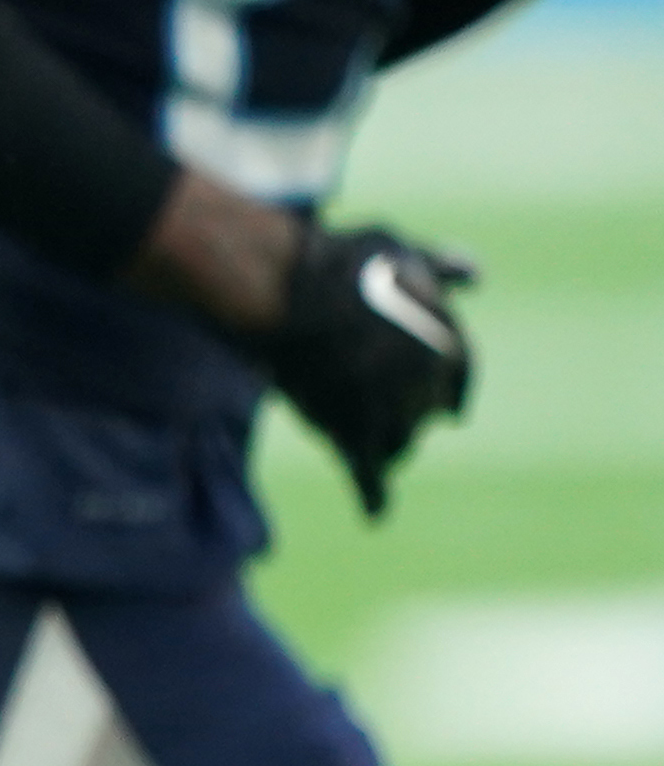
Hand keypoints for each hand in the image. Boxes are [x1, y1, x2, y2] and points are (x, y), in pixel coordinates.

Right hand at [261, 223, 476, 517]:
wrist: (286, 291)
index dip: (448, 390)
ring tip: (364, 444)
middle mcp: (430, 379)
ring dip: (386, 445)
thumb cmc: (336, 262)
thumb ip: (438, 269)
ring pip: (399, 443)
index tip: (449, 407)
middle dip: (408, 413)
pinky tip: (377, 513)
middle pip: (426, 413)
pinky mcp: (352, 433)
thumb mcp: (398, 252)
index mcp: (448, 338)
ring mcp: (392, 408)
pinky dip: (374, 495)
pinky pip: (368, 474)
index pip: (459, 377)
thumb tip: (479, 277)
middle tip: (376, 409)